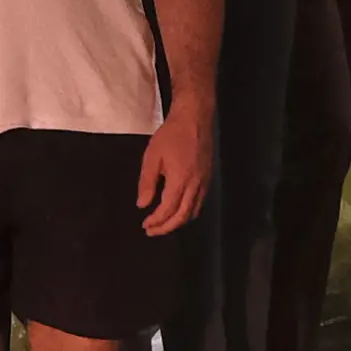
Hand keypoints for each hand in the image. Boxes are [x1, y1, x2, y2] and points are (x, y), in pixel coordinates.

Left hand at [137, 107, 214, 237]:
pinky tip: (178, 211)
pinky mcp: (208, 179)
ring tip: (163, 224)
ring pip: (193, 212)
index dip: (156, 221)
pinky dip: (188, 212)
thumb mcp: (152, 157)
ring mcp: (204, 183)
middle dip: (166, 227)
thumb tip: (142, 205)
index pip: (167, 210)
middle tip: (151, 231)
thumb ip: (147, 183)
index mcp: (180, 180)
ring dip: (178, 222)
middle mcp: (195, 185)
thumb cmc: (170, 135)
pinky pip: (199, 203)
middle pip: (182, 216)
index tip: (145, 224)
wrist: (194, 119)